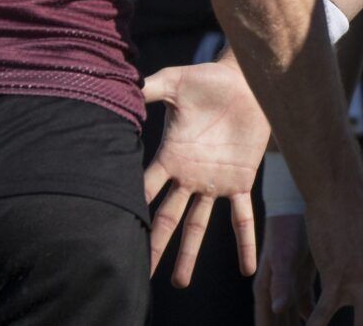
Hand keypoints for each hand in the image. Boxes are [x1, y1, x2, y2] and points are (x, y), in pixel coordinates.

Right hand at [143, 61, 272, 284]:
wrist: (246, 80)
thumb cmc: (207, 79)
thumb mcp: (175, 81)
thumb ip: (150, 88)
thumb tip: (125, 85)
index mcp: (170, 157)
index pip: (146, 188)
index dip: (133, 207)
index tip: (115, 230)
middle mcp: (188, 176)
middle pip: (166, 217)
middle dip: (154, 244)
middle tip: (141, 273)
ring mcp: (213, 182)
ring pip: (197, 225)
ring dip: (189, 254)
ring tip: (179, 283)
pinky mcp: (240, 181)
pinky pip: (242, 217)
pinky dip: (245, 242)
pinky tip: (247, 268)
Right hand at [254, 213, 315, 324]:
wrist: (299, 207)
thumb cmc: (288, 230)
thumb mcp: (284, 257)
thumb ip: (281, 283)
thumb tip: (277, 308)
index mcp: (266, 290)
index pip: (266, 323)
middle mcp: (275, 291)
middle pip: (279, 324)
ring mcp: (288, 286)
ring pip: (292, 318)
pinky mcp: (302, 279)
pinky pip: (307, 306)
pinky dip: (314, 317)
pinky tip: (323, 322)